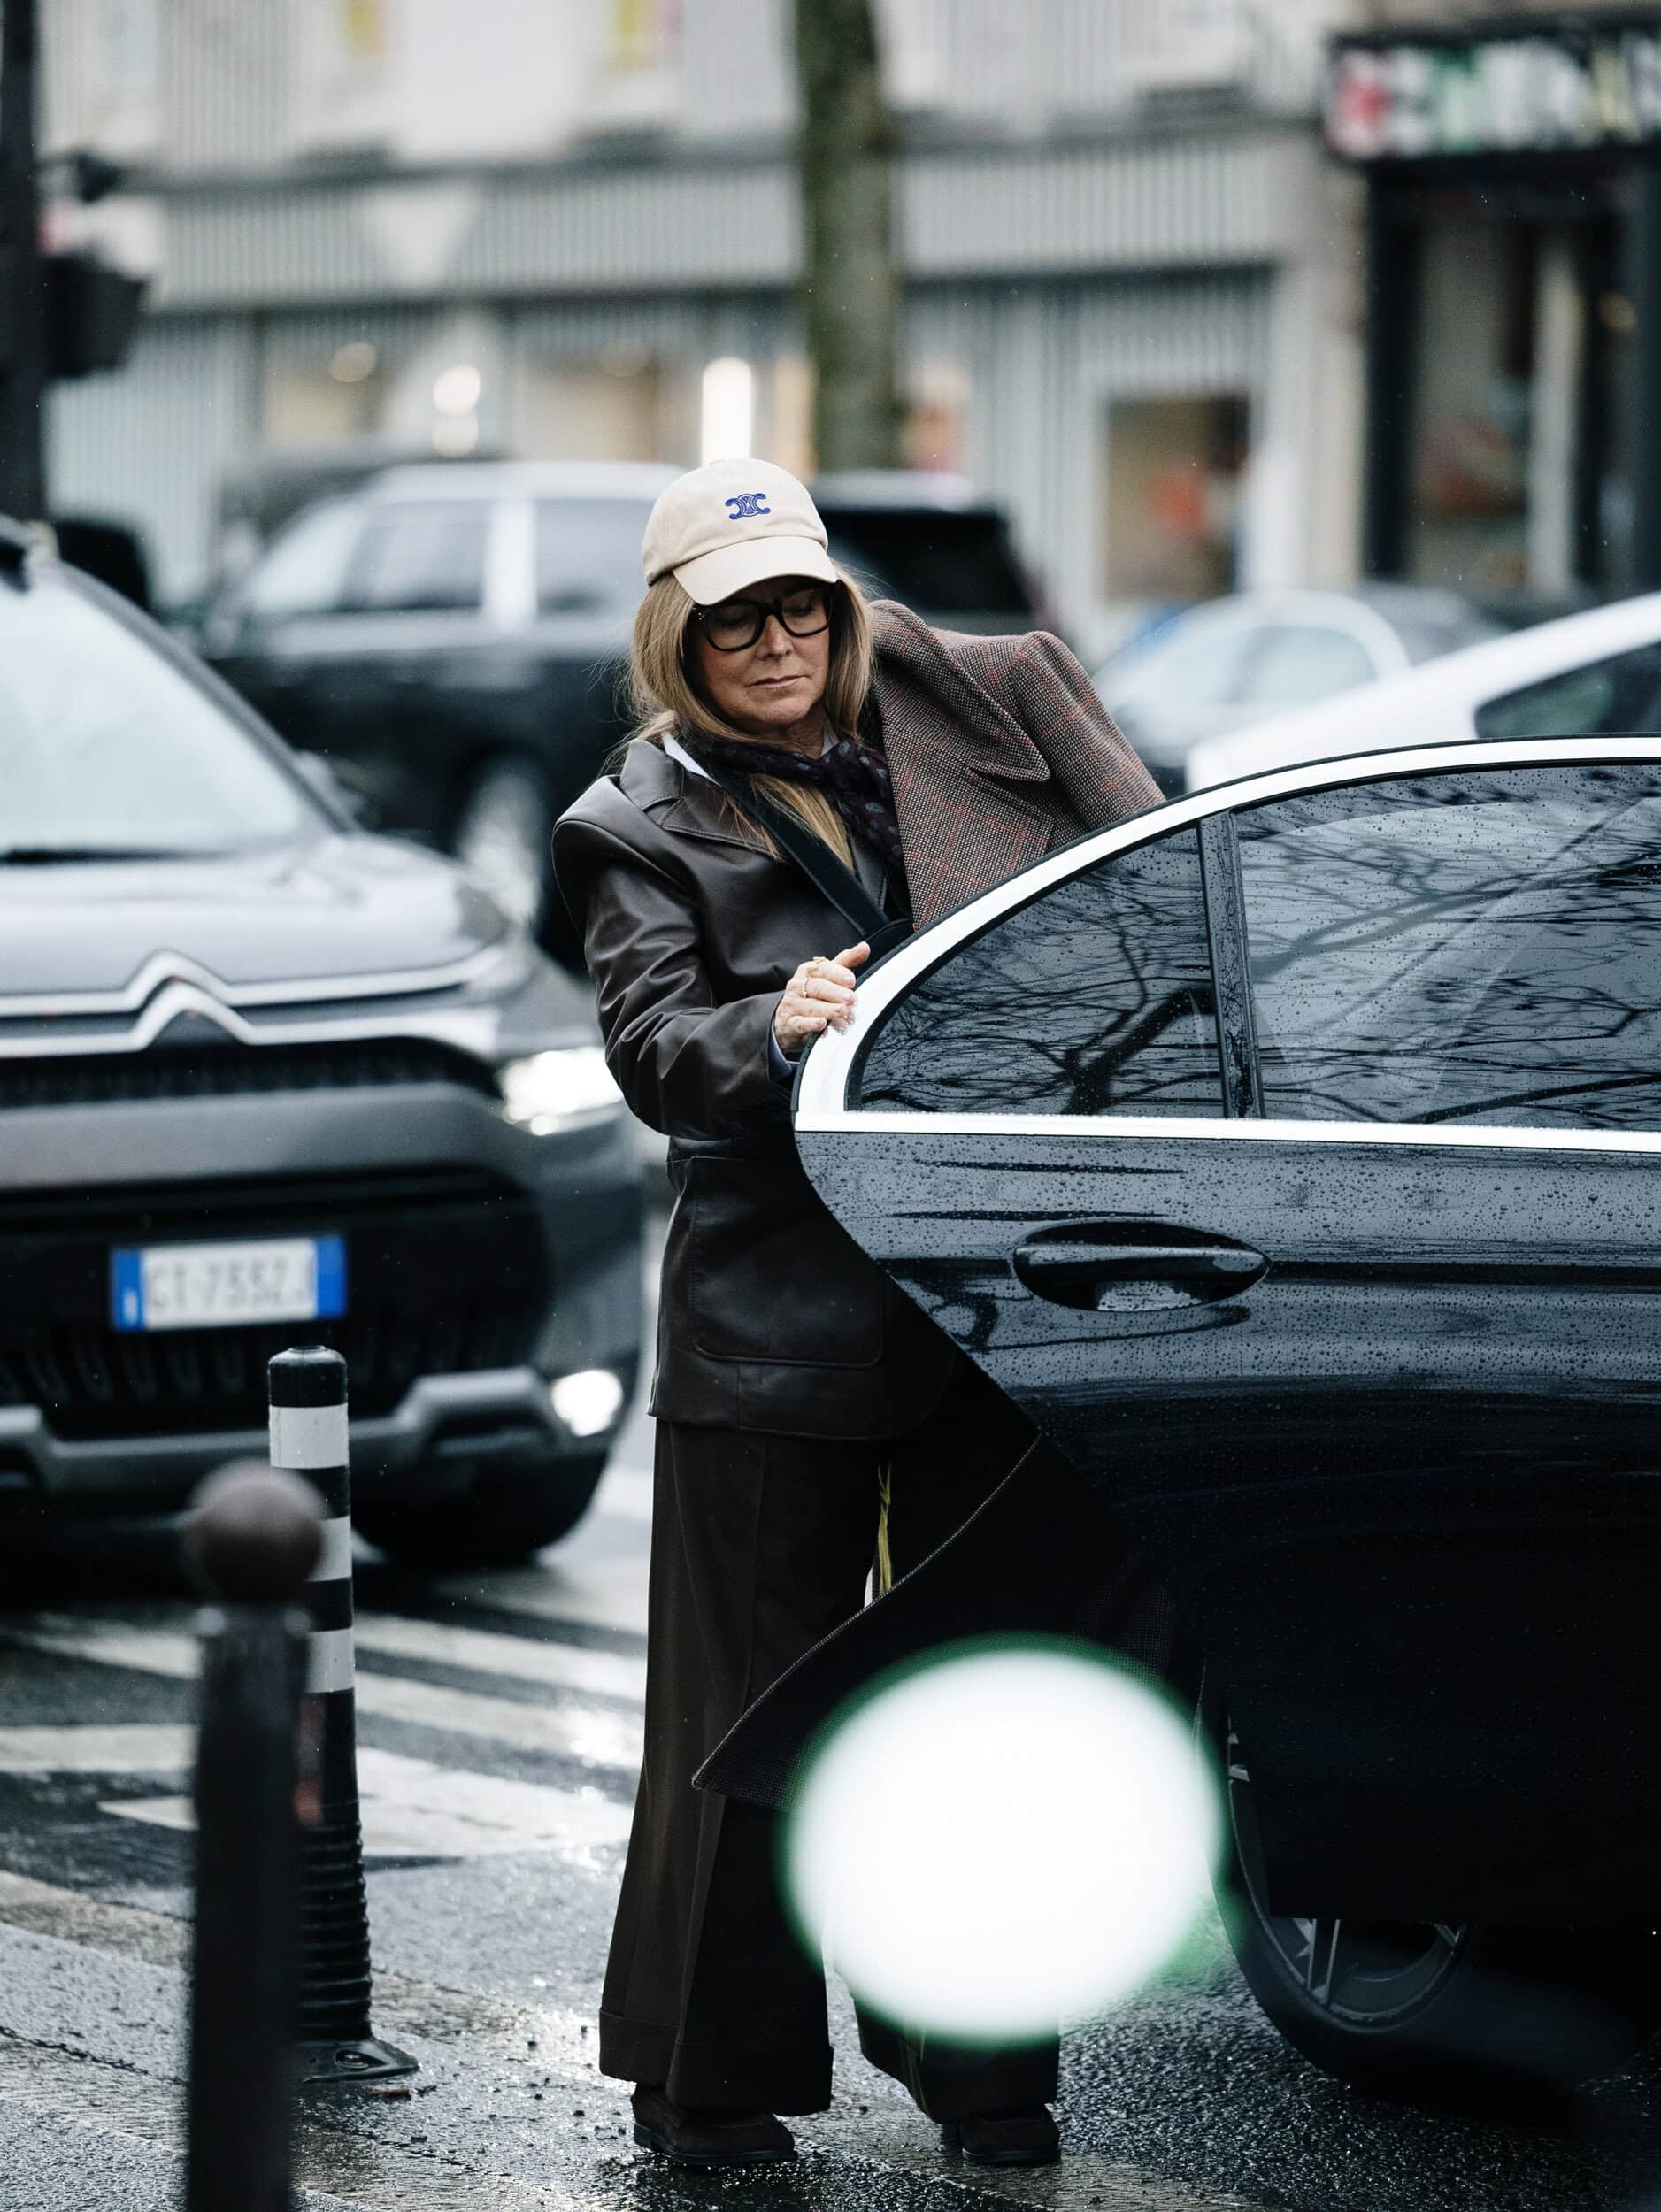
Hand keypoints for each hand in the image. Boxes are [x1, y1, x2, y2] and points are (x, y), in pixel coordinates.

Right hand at [773, 942, 869, 1057]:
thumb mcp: (828, 976)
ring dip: (828, 1009)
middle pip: (818, 987)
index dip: (837, 974)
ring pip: (811, 1006)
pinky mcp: (790, 1024)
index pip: (823, 969)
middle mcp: (798, 986)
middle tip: (850, 998)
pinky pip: (800, 1023)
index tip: (851, 980)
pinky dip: (810, 1024)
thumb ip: (846, 962)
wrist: (787, 1020)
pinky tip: (821, 1024)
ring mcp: (793, 1005)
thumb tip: (864, 947)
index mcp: (808, 971)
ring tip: (842, 1011)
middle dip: (835, 992)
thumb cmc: (812, 995)